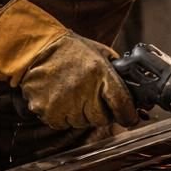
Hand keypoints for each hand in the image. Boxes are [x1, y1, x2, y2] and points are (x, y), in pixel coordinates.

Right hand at [0, 0, 137, 129]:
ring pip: (82, 122)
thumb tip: (133, 90)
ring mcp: (64, 103)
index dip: (129, 115)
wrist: (36, 48)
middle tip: (94, 99)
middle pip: (102, 119)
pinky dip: (63, 114)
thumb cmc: (71, 50)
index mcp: (101, 75)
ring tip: (74, 94)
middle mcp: (84, 91)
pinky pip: (62, 123)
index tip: (130, 117)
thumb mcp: (101, 53)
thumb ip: (118, 72)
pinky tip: (61, 98)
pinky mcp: (47, 111)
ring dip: (82, 113)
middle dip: (102, 112)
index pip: (122, 106)